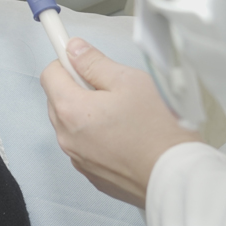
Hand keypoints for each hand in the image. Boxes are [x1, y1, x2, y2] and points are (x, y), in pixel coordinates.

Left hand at [40, 37, 201, 207]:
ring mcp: (78, 158)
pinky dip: (97, 137)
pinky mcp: (92, 174)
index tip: (81, 59)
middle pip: (58, 99)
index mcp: (71, 110)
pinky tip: (125, 136)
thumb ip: (95, 62)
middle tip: (112, 89)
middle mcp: (67, 137)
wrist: (176, 176)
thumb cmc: (158, 130)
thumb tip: (74, 50)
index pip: (49, 74)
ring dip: (88, 114)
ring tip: (123, 114)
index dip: (66, 62)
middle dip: (78, 88)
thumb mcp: (128, 81)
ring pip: (71, 125)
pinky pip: (85, 146)